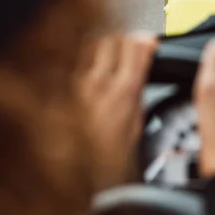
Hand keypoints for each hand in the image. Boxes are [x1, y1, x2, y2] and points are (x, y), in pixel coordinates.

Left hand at [78, 32, 157, 189]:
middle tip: (131, 49)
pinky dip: (88, 59)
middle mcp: (100, 82)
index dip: (146, 42)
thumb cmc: (111, 157)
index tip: (150, 43)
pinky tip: (94, 70)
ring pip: (94, 44)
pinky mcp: (64, 88)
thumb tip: (144, 65)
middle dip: (126, 41)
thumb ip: (140, 88)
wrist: (81, 175)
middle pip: (115, 39)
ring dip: (106, 46)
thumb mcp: (138, 122)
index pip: (137, 46)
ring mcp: (79, 83)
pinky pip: (78, 60)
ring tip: (112, 57)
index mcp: (124, 90)